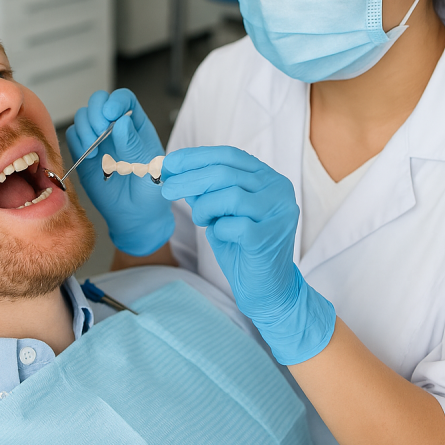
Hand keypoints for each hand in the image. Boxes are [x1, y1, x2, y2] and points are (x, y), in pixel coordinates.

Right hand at [66, 89, 173, 255]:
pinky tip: (89, 157)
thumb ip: (135, 145)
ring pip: (83, 116)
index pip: (124, 99)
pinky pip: (72, 136)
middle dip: (95, 112)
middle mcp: (115, 128)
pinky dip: (76, 142)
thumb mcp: (150, 167)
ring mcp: (98, 139)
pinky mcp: (83, 153)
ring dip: (85, 128)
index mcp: (137, 125)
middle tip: (99, 132)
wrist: (135, 215)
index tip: (111, 114)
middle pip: (98, 101)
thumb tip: (121, 123)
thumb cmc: (150, 190)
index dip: (115, 101)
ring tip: (95, 149)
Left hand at [161, 146, 335, 364]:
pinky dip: (218, 229)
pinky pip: (232, 224)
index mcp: (268, 178)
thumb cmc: (242, 248)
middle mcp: (278, 190)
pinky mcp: (269, 236)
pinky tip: (221, 235)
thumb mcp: (221, 212)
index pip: (229, 155)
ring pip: (229, 195)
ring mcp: (277, 213)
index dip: (195, 157)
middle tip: (166, 189)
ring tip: (202, 220)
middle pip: (225, 173)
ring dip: (204, 207)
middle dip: (189, 179)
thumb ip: (207, 191)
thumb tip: (175, 171)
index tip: (169, 163)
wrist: (268, 289)